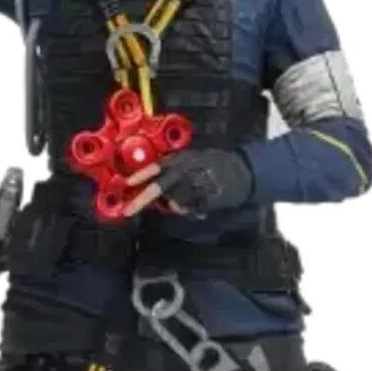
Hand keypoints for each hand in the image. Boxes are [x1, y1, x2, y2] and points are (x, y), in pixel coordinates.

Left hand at [121, 149, 254, 217]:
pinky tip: (202, 205)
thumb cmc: (218, 163)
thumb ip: (176, 169)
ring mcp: (195, 187)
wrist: (244, 171)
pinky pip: (190, 209)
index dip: (141, 174)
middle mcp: (186, 172)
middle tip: (128, 211)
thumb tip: (157, 187)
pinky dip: (193, 209)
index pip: (157, 166)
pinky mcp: (205, 200)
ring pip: (174, 203)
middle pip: (159, 188)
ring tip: (192, 200)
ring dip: (177, 204)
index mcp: (182, 159)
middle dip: (142, 200)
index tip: (126, 183)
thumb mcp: (195, 159)